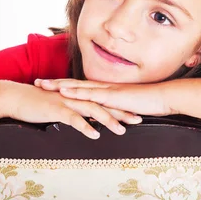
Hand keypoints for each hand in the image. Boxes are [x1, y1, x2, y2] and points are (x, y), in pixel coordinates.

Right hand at [6, 82, 141, 139]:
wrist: (16, 97)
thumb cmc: (37, 104)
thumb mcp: (59, 107)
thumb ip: (74, 111)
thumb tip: (87, 120)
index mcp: (77, 96)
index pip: (103, 101)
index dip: (120, 106)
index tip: (135, 113)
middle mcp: (75, 96)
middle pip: (103, 103)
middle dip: (122, 112)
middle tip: (139, 120)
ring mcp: (67, 102)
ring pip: (92, 110)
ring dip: (108, 120)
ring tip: (122, 130)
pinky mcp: (56, 109)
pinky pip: (73, 118)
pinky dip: (85, 126)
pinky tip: (95, 134)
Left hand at [34, 78, 174, 115]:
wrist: (164, 97)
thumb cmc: (148, 103)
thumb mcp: (127, 108)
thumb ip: (116, 110)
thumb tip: (107, 117)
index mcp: (105, 89)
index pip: (80, 86)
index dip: (63, 85)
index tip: (48, 86)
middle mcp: (103, 87)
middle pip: (74, 83)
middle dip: (54, 83)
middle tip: (36, 82)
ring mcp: (107, 90)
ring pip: (78, 87)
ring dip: (59, 85)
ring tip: (43, 85)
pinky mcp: (113, 97)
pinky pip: (91, 94)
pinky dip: (76, 93)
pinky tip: (64, 93)